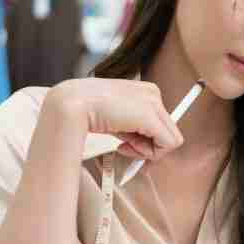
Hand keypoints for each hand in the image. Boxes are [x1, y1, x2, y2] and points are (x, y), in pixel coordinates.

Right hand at [46, 77, 184, 161]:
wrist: (72, 102)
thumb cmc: (89, 111)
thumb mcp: (117, 119)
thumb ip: (134, 129)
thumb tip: (148, 148)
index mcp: (146, 91)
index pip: (160, 122)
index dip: (147, 139)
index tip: (127, 144)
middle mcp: (154, 93)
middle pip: (168, 131)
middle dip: (148, 146)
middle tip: (124, 146)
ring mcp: (154, 103)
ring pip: (171, 140)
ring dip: (147, 150)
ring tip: (122, 144)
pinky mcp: (151, 116)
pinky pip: (167, 144)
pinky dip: (149, 153)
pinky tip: (124, 146)